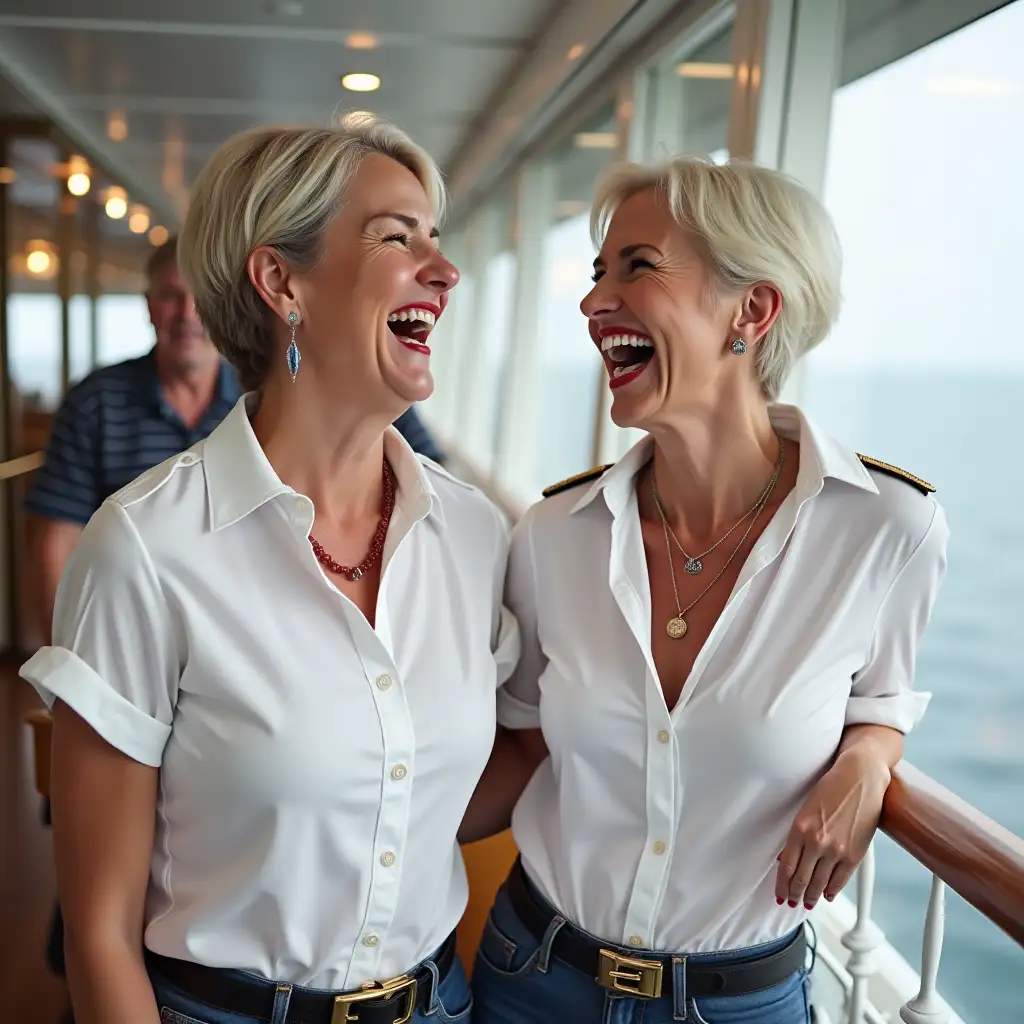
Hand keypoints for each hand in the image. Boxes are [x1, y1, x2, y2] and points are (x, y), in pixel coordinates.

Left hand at [775, 749, 890, 909]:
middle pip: (801, 878)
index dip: (782, 885)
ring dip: (812, 896)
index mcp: (800, 828)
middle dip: (794, 894)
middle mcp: (817, 842)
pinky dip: (831, 890)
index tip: (780, 894)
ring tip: (807, 902)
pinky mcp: (855, 854)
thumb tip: (786, 858)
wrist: (860, 778)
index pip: (786, 866)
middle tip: (791, 902)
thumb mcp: (806, 808)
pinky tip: (826, 894)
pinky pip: (840, 880)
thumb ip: (797, 835)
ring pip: (819, 883)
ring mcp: (837, 850)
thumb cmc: (832, 787)